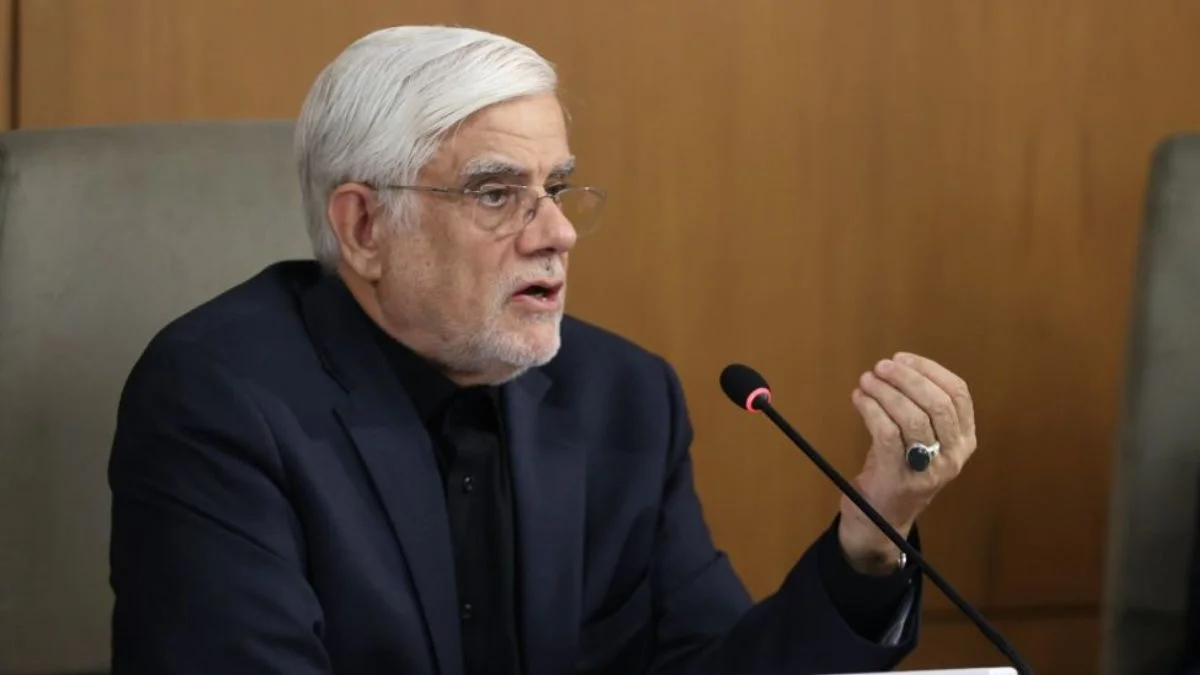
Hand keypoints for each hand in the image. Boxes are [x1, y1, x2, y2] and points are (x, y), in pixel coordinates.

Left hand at [837, 352, 976, 574]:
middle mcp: (953, 456)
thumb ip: (919, 406)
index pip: (959, 394)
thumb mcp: (920, 438)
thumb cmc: (897, 470)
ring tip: (866, 381)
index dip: (930, 370)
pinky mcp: (900, 477)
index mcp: (964, 440)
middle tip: (881, 367)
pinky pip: (888, 433)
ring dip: (886, 392)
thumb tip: (898, 367)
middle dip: (907, 378)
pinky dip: (871, 409)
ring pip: (913, 417)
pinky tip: (859, 399)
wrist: (879, 521)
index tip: (903, 358)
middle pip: (938, 403)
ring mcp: (929, 469)